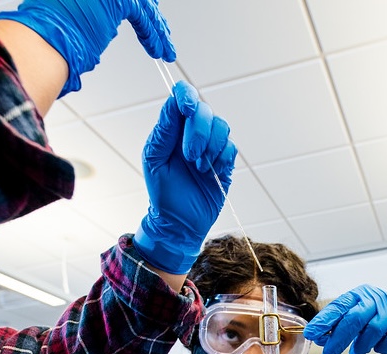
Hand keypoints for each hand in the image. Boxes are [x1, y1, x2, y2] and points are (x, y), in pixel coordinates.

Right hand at [0, 0, 174, 95]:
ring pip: (140, 3)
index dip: (134, 6)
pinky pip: (143, 15)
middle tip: (160, 33)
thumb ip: (86, 19)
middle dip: (149, 14)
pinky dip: (154, 34)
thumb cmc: (46, 42)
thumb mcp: (66, 21)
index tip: (143, 19)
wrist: (43, 43)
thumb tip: (98, 33)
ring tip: (165, 48)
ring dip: (155, 28)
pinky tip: (160, 50)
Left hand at [133, 80, 237, 274]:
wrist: (179, 224)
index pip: (182, 97)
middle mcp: (193, 134)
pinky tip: (211, 174)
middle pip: (205, 110)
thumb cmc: (163, 193)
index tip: (188, 109)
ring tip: (199, 168)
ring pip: (222, 127)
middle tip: (190, 156)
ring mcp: (210, 148)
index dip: (187, 96)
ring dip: (211, 147)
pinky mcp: (225, 163)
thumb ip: (164, 131)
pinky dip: (222, 159)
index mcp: (173, 129)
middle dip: (199, 131)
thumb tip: (175, 103)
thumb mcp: (155, 160)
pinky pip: (231, 148)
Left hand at [304, 285, 386, 353]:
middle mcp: (376, 299)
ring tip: (355, 352)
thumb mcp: (356, 318)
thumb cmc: (376, 320)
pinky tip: (377, 347)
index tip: (311, 333)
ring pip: (373, 330)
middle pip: (354, 319)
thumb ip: (337, 326)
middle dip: (338, 339)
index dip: (324, 321)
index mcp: (360, 295)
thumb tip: (318, 337)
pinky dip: (380, 348)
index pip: (339, 307)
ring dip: (361, 346)